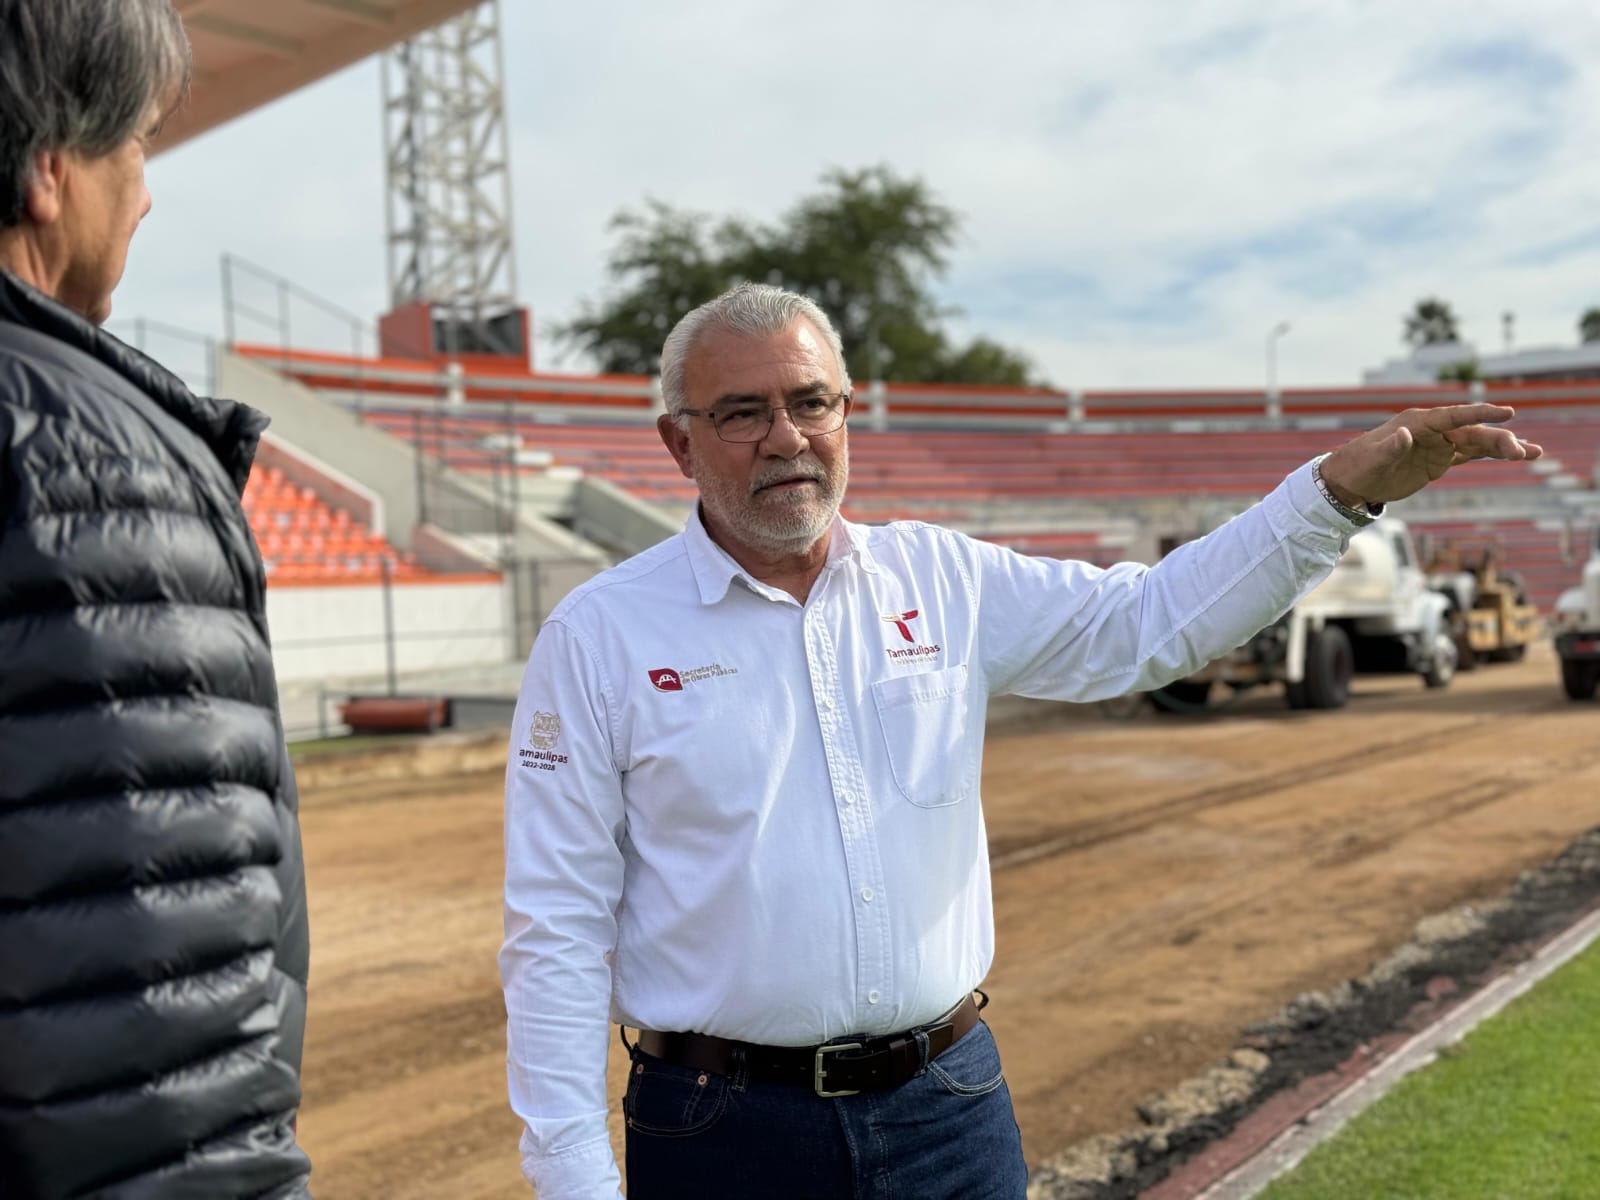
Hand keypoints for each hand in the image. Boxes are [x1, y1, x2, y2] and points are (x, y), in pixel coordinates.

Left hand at [1318, 403, 1543, 507]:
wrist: (1352, 481)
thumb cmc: (1359, 466)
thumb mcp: (1372, 459)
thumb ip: (1390, 448)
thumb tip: (1404, 434)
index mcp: (1419, 422)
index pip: (1455, 416)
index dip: (1480, 414)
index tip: (1508, 413)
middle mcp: (1434, 430)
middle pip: (1473, 431)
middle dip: (1499, 439)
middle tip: (1522, 451)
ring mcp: (1440, 445)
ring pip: (1479, 443)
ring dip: (1505, 447)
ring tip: (1535, 453)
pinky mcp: (1441, 460)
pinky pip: (1473, 456)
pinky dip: (1494, 456)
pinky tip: (1519, 456)